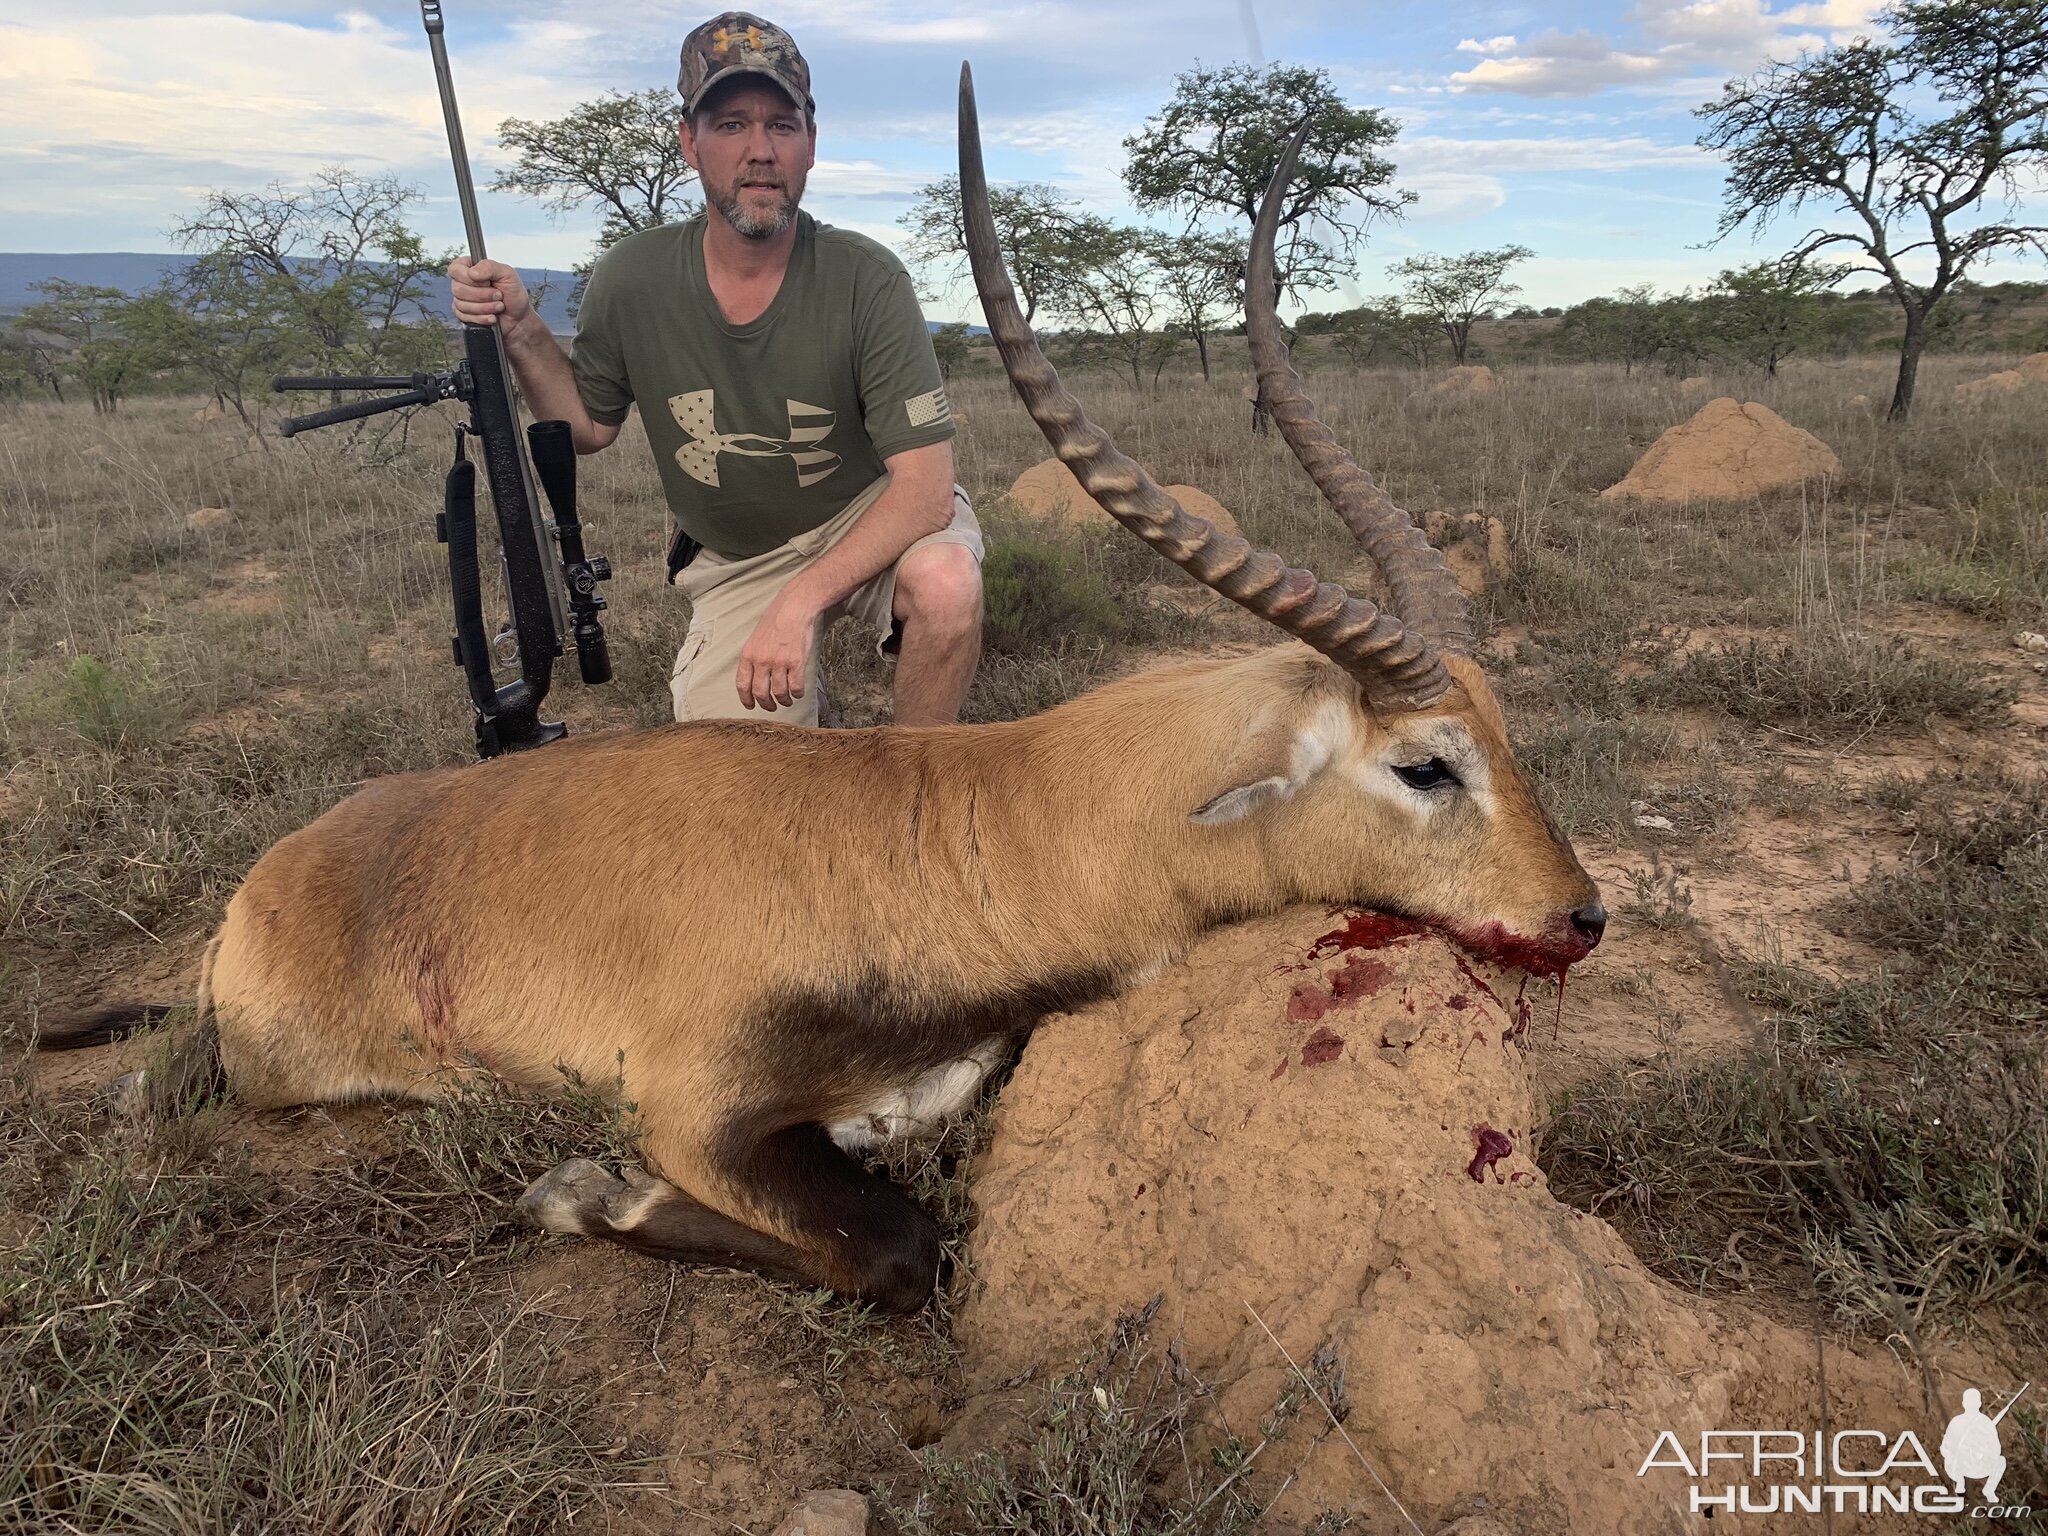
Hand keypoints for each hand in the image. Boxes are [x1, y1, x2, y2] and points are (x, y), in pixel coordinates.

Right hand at [449, 257, 530, 329]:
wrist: (518, 318)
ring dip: (485, 307)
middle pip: (457, 289)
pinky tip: (492, 316)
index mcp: (470, 268)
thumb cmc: (513, 294)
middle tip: (498, 295)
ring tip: (498, 306)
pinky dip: (482, 318)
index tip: (487, 282)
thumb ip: (490, 267)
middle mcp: (463, 282)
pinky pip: (464, 317)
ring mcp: (461, 299)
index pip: (455, 269)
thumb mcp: (507, 274)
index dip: (469, 278)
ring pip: (461, 304)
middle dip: (483, 295)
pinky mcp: (463, 314)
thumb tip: (472, 272)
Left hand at [736, 588, 822, 712]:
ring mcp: (779, 662)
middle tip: (771, 707)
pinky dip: (797, 694)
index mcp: (748, 655)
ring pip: (779, 692)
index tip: (750, 705)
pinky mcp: (796, 662)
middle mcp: (761, 661)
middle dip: (766, 704)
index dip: (746, 699)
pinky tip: (798, 692)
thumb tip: (754, 677)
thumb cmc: (776, 621)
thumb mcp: (755, 639)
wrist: (793, 608)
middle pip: (760, 693)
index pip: (742, 685)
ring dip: (784, 701)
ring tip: (787, 700)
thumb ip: (753, 658)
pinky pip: (795, 686)